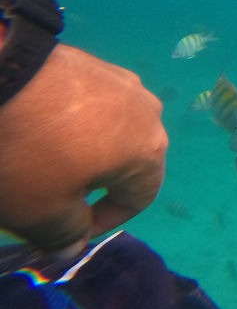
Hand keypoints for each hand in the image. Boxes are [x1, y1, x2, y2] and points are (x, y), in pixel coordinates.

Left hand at [0, 43, 167, 254]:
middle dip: (93, 185)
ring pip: (109, 131)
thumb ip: (65, 236)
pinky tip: (38, 126)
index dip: (100, 223)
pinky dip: (71, 122)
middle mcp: (149, 113)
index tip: (63, 229)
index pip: (138, 199)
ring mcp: (123, 82)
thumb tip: (73, 245)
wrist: (1, 74)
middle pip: (127, 162)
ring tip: (42, 159)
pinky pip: (91, 105)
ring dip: (83, 151)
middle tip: (50, 194)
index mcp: (150, 150)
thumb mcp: (41, 213)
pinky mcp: (95, 63)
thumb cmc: (30, 154)